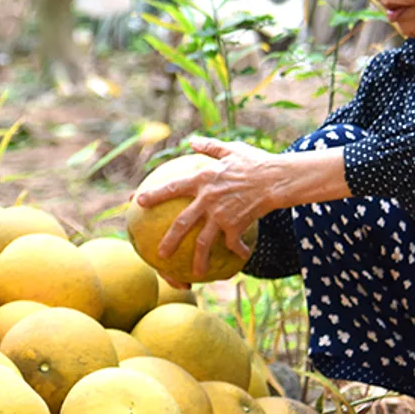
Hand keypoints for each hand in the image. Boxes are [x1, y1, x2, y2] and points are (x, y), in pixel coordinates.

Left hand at [136, 136, 276, 282]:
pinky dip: (235, 250)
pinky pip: (231, 242)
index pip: (172, 187)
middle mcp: (207, 199)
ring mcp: (221, 214)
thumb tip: (193, 141)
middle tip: (160, 254)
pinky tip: (240, 254)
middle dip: (169, 240)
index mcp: (202, 179)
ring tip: (193, 273)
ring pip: (203, 241)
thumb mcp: (231, 149)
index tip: (138, 201)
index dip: (154, 194)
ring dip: (198, 259)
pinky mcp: (236, 225)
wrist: (276, 179)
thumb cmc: (254, 162)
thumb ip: (210, 147)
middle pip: (182, 223)